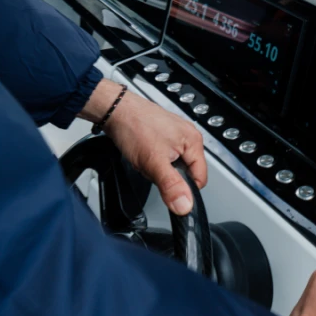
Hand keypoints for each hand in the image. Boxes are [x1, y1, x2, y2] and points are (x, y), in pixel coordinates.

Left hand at [80, 79, 205, 215]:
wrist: (115, 110)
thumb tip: (185, 206)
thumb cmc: (134, 127)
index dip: (183, 188)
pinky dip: (155, 158)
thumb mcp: (153, 163)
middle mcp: (189, 135)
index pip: (200, 179)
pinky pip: (166, 155)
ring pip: (175, 164)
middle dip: (169, 176)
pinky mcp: (166, 132)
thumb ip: (171, 186)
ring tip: (147, 156)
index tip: (167, 186)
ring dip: (160, 167)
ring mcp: (178, 133)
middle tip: (153, 166)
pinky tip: (144, 151)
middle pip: (186, 172)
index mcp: (194, 142)